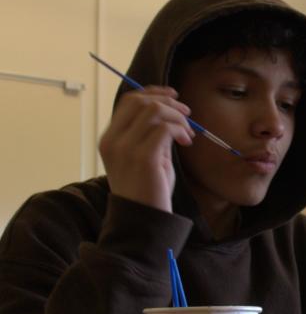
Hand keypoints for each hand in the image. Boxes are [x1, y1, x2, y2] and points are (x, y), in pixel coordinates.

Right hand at [99, 87, 193, 211]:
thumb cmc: (148, 192)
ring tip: (188, 132)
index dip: (152, 92)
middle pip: (139, 101)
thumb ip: (151, 135)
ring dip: (176, 117)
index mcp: (110, 139)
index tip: (173, 96)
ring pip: (153, 111)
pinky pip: (164, 128)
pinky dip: (179, 129)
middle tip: (187, 114)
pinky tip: (186, 141)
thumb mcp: (146, 157)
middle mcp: (113, 141)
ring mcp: (125, 148)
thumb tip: (170, 114)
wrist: (143, 221)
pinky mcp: (143, 157)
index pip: (129, 101)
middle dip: (167, 101)